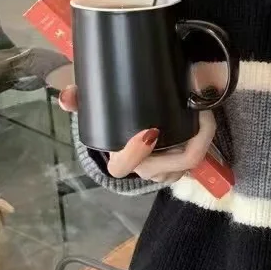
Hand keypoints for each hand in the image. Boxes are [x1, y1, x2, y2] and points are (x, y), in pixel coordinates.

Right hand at [58, 85, 215, 183]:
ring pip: (189, 163)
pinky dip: (203, 140)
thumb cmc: (115, 124)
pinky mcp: (181, 167)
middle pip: (173, 166)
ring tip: (204, 113)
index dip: (135, 152)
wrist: (132, 139)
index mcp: (120, 161)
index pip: (124, 167)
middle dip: (192, 143)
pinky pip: (196, 159)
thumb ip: (78, 101)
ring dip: (201, 140)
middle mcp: (146, 171)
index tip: (149, 131)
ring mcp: (166, 172)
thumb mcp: (96, 110)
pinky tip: (204, 119)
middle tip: (200, 114)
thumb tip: (66, 97)